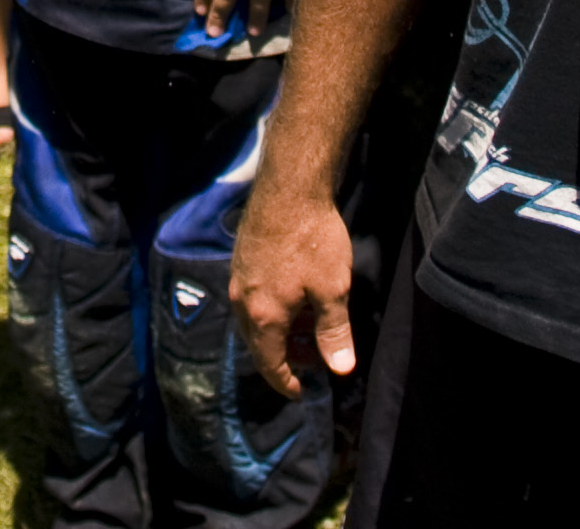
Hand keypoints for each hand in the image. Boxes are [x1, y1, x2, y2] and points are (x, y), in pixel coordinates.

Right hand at [230, 185, 357, 397]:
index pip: (269, 365)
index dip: (287, 383)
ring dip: (281, 331)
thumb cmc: (313, 239)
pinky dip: (274, 309)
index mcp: (263, 316)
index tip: (304, 392)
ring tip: (312, 324)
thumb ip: (335, 333)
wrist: (289, 187)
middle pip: (259, 345)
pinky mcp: (242, 259)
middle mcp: (243, 301)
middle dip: (287, 357)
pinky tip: (298, 295)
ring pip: (256, 320)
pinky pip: (254, 298)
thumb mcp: (332, 290)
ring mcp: (238, 279)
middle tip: (317, 357)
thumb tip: (341, 369)